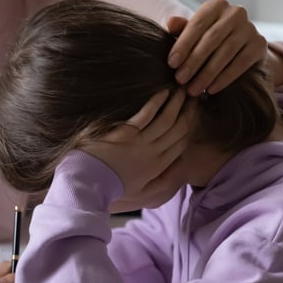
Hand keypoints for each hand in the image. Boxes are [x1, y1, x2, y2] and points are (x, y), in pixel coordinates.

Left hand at [80, 89, 192, 211]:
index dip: (190, 124)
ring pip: (167, 120)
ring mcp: (140, 143)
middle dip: (188, 110)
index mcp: (158, 166)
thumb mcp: (142, 192)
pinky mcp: (125, 133)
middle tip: (192, 94)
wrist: (88, 183)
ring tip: (181, 89)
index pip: (182, 142)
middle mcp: (154, 154)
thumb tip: (180, 165)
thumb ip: (163, 181)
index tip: (193, 110)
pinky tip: (163, 92)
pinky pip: (146, 115)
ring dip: (176, 103)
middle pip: (178, 129)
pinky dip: (156, 102)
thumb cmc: (112, 187)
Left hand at [166, 0, 266, 95]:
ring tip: (193, 89)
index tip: (171, 64)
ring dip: (207, 73)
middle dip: (193, 61)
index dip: (183, 44)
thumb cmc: (211, 40)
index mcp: (216, 5)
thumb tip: (171, 22)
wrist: (243, 49)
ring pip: (225, 52)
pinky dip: (224, 78)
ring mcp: (250, 28)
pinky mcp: (259, 44)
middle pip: (211, 39)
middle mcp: (235, 12)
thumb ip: (182, 29)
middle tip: (180, 79)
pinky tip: (211, 89)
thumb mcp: (195, 33)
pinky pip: (240, 63)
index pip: (197, 24)